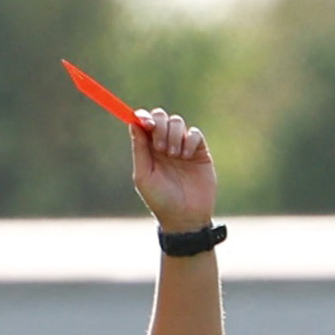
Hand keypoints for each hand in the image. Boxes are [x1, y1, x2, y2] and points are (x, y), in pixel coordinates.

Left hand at [130, 108, 218, 234]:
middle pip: (162, 117)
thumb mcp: (143, 175)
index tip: (147, 124)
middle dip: (161, 126)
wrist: (186, 217)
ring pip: (178, 122)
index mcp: (147, 149)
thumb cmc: (160, 200)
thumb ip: (140, 149)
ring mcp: (183, 147)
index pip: (144, 122)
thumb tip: (134, 123)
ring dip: (174, 136)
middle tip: (161, 148)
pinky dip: (189, 141)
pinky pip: (195, 134)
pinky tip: (187, 157)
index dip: (144, 117)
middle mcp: (164, 144)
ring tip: (175, 156)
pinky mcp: (200, 153)